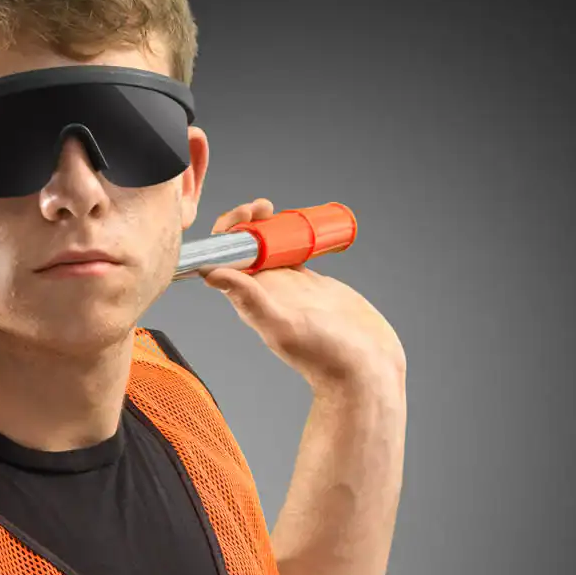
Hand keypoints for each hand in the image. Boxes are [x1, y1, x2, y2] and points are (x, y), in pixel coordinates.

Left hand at [200, 200, 405, 387]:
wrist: (365, 368)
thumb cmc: (325, 355)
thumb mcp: (283, 324)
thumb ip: (249, 299)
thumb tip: (210, 273)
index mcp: (250, 300)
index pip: (224, 261)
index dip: (225, 235)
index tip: (243, 217)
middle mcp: (265, 293)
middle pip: (242, 250)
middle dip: (244, 222)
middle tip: (262, 207)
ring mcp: (289, 287)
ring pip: (267, 248)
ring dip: (264, 225)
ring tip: (272, 208)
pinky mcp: (313, 284)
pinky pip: (293, 254)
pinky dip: (290, 236)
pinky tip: (296, 223)